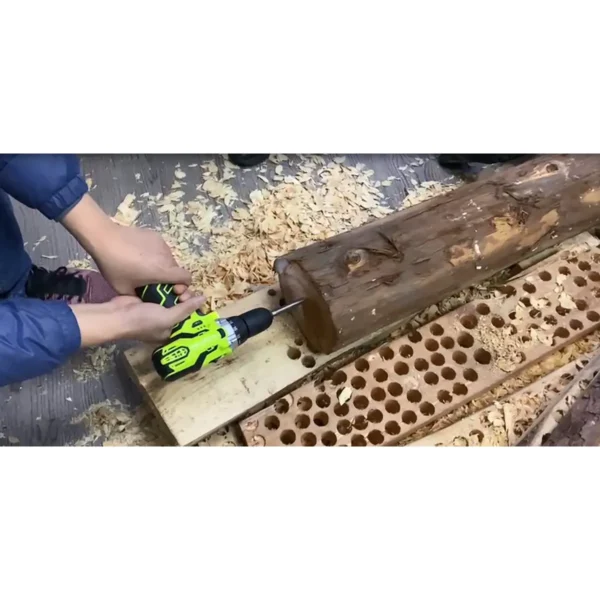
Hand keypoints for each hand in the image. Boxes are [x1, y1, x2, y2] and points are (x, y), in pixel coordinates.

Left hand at [62, 194, 193, 299]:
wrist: (104, 238)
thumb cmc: (115, 266)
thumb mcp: (125, 289)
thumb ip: (141, 297)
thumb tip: (147, 299)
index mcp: (163, 271)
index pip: (187, 279)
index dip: (183, 285)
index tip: (171, 289)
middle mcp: (168, 257)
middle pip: (177, 270)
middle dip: (169, 277)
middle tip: (152, 279)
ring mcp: (162, 244)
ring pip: (168, 259)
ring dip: (161, 265)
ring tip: (143, 266)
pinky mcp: (155, 236)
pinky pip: (160, 249)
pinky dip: (155, 254)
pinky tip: (139, 254)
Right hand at [70, 295, 205, 346]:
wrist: (117, 314)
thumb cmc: (143, 321)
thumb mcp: (168, 318)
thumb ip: (186, 309)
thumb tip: (204, 299)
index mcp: (171, 332)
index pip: (189, 321)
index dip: (194, 310)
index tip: (196, 301)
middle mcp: (166, 322)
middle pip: (183, 308)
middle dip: (186, 299)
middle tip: (183, 294)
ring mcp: (157, 310)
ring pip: (174, 299)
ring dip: (178, 292)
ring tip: (177, 288)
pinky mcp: (150, 299)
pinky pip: (164, 293)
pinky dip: (168, 288)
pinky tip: (172, 283)